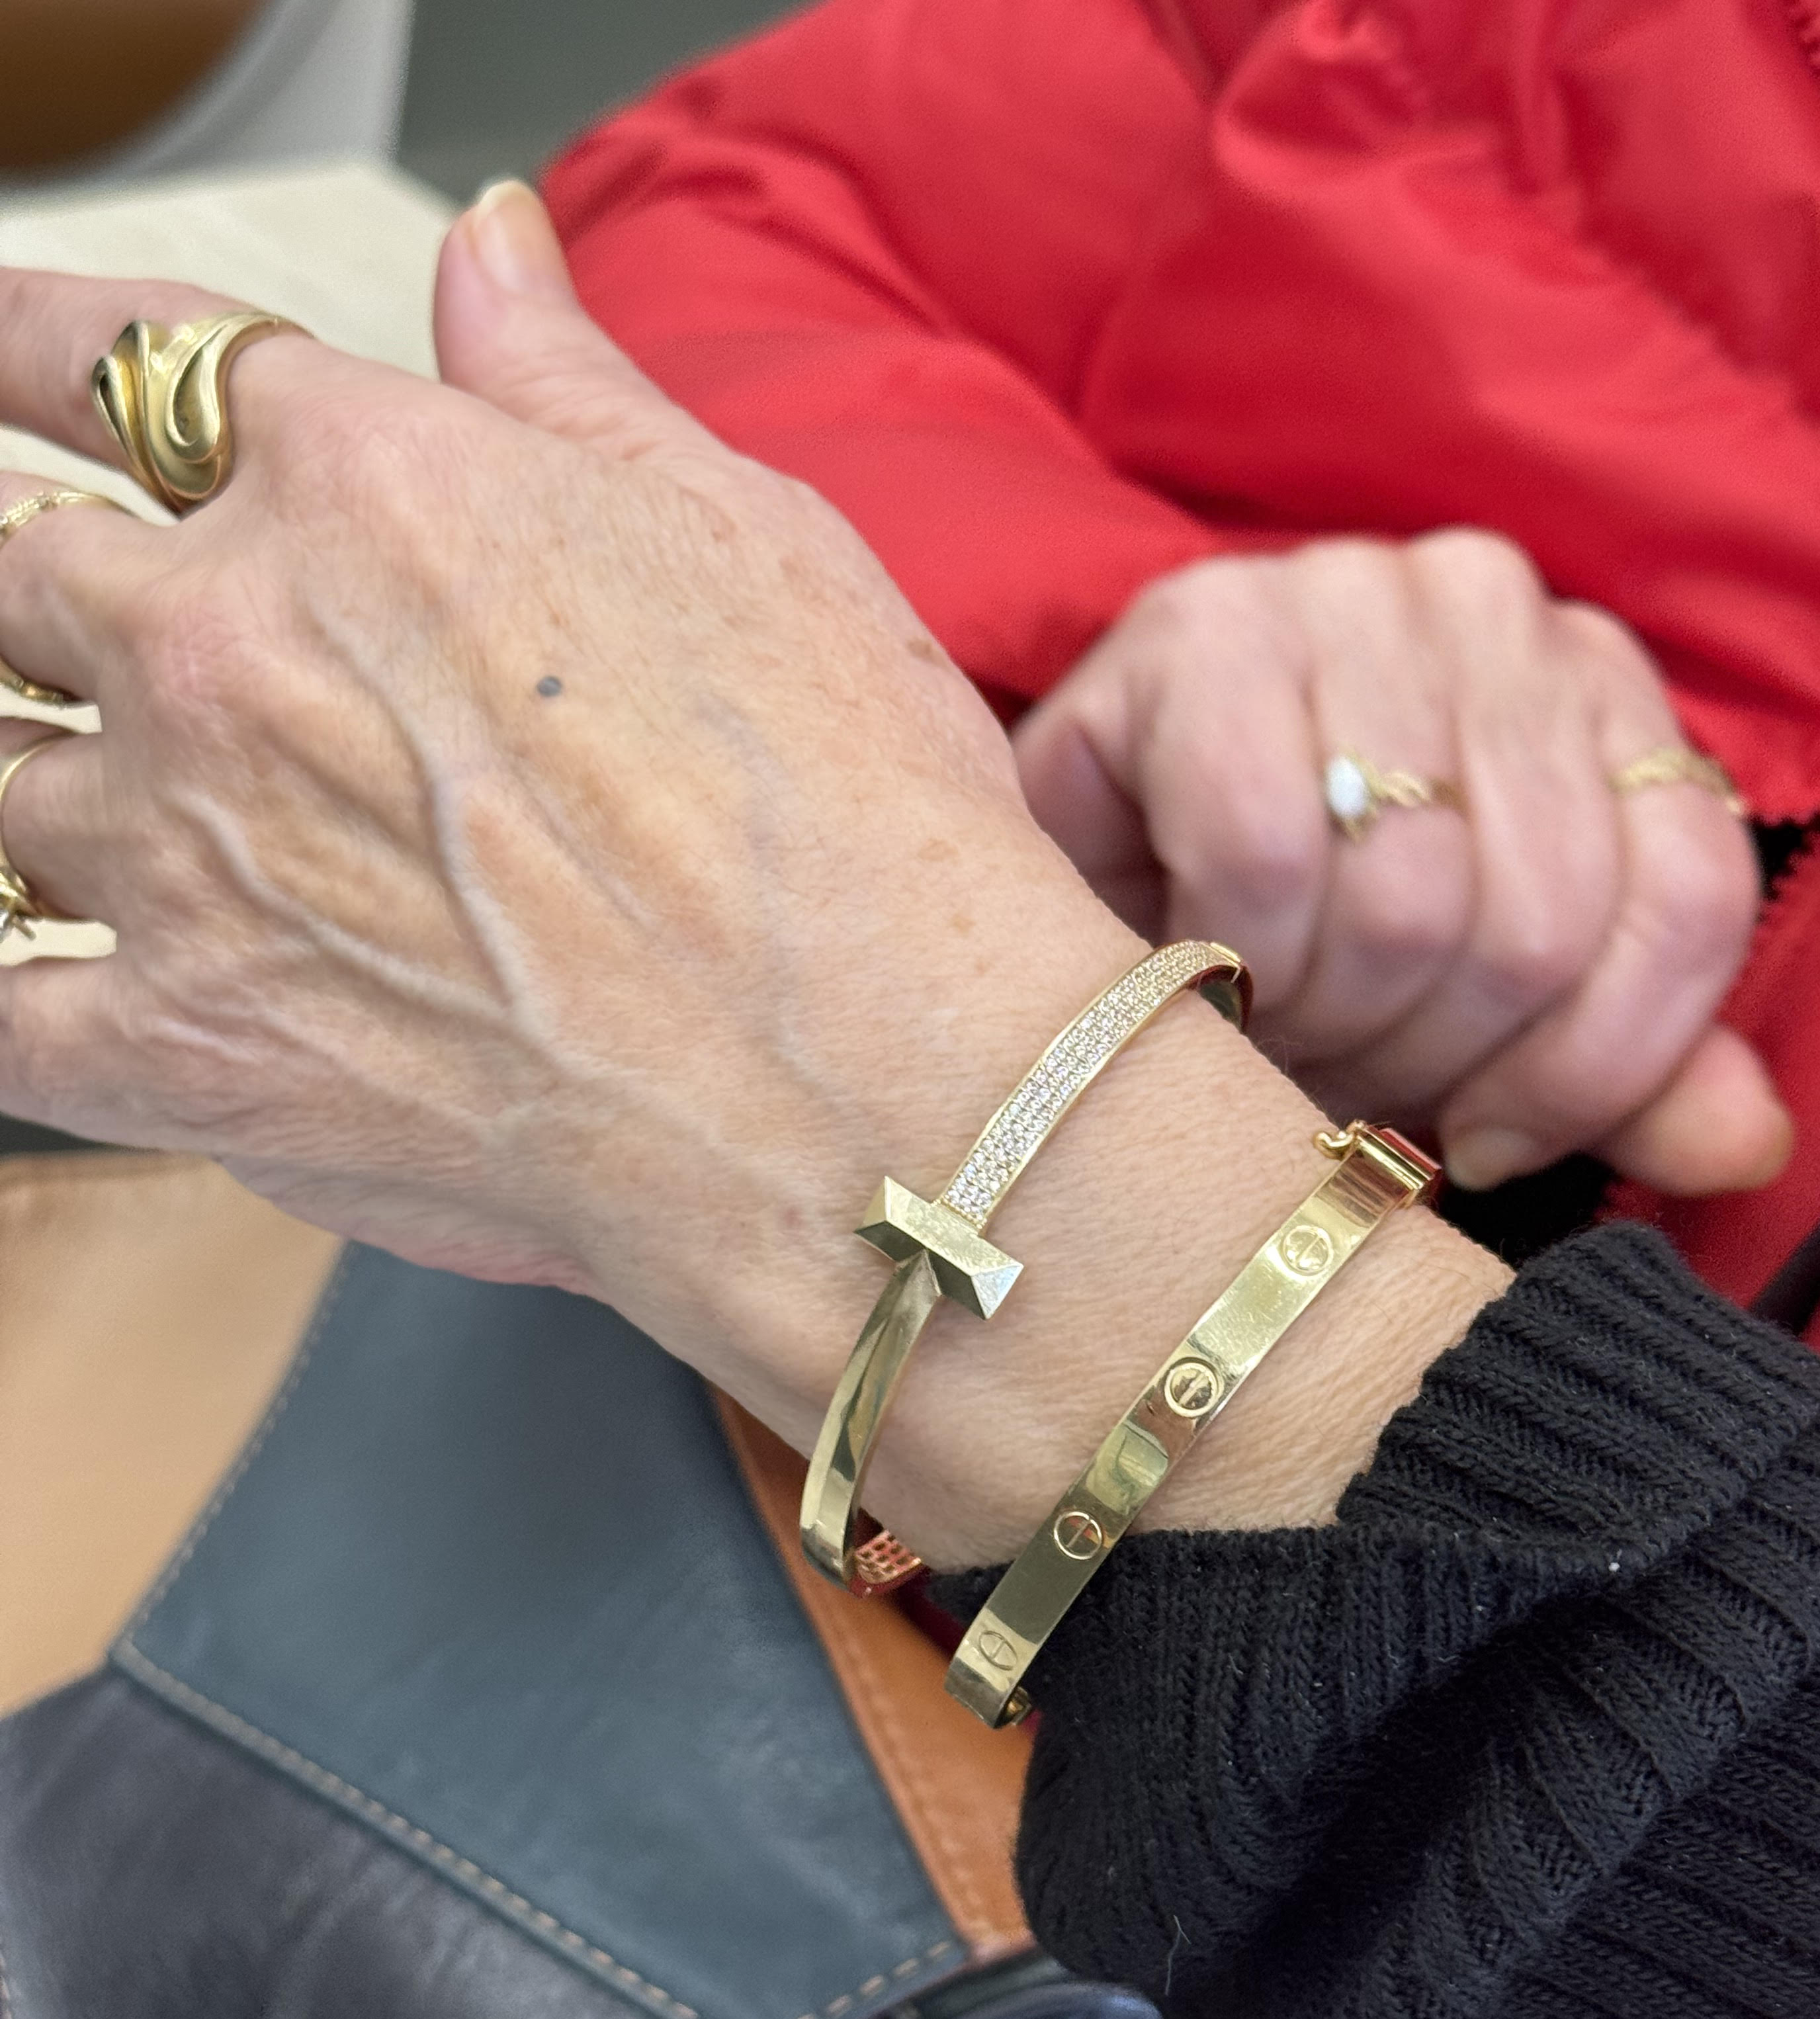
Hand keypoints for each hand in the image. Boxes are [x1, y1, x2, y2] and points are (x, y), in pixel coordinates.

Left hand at [0, 190, 1504, 1563]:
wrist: (854, 1086)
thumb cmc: (836, 824)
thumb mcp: (739, 531)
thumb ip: (565, 383)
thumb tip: (489, 252)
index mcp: (356, 486)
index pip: (110, 360)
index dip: (31, 359)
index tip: (6, 379)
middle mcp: (230, 647)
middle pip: (27, 581)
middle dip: (53, 604)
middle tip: (99, 644)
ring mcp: (184, 853)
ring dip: (39, 795)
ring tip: (114, 825)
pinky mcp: (183, 1052)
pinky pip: (5, 1017)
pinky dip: (24, 1000)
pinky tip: (64, 994)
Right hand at [1011, 538, 1791, 1195]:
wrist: (1071, 898)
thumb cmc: (1299, 961)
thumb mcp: (1484, 1033)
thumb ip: (1627, 1076)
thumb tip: (1747, 1143)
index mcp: (1598, 685)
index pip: (1689, 897)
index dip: (1596, 1071)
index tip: (1490, 1142)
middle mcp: (1494, 602)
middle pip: (1544, 923)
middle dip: (1432, 1061)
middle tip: (1339, 1072)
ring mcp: (1347, 590)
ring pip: (1413, 903)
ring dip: (1325, 1023)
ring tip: (1268, 1019)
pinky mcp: (1200, 627)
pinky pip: (1267, 859)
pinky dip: (1233, 960)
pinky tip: (1199, 968)